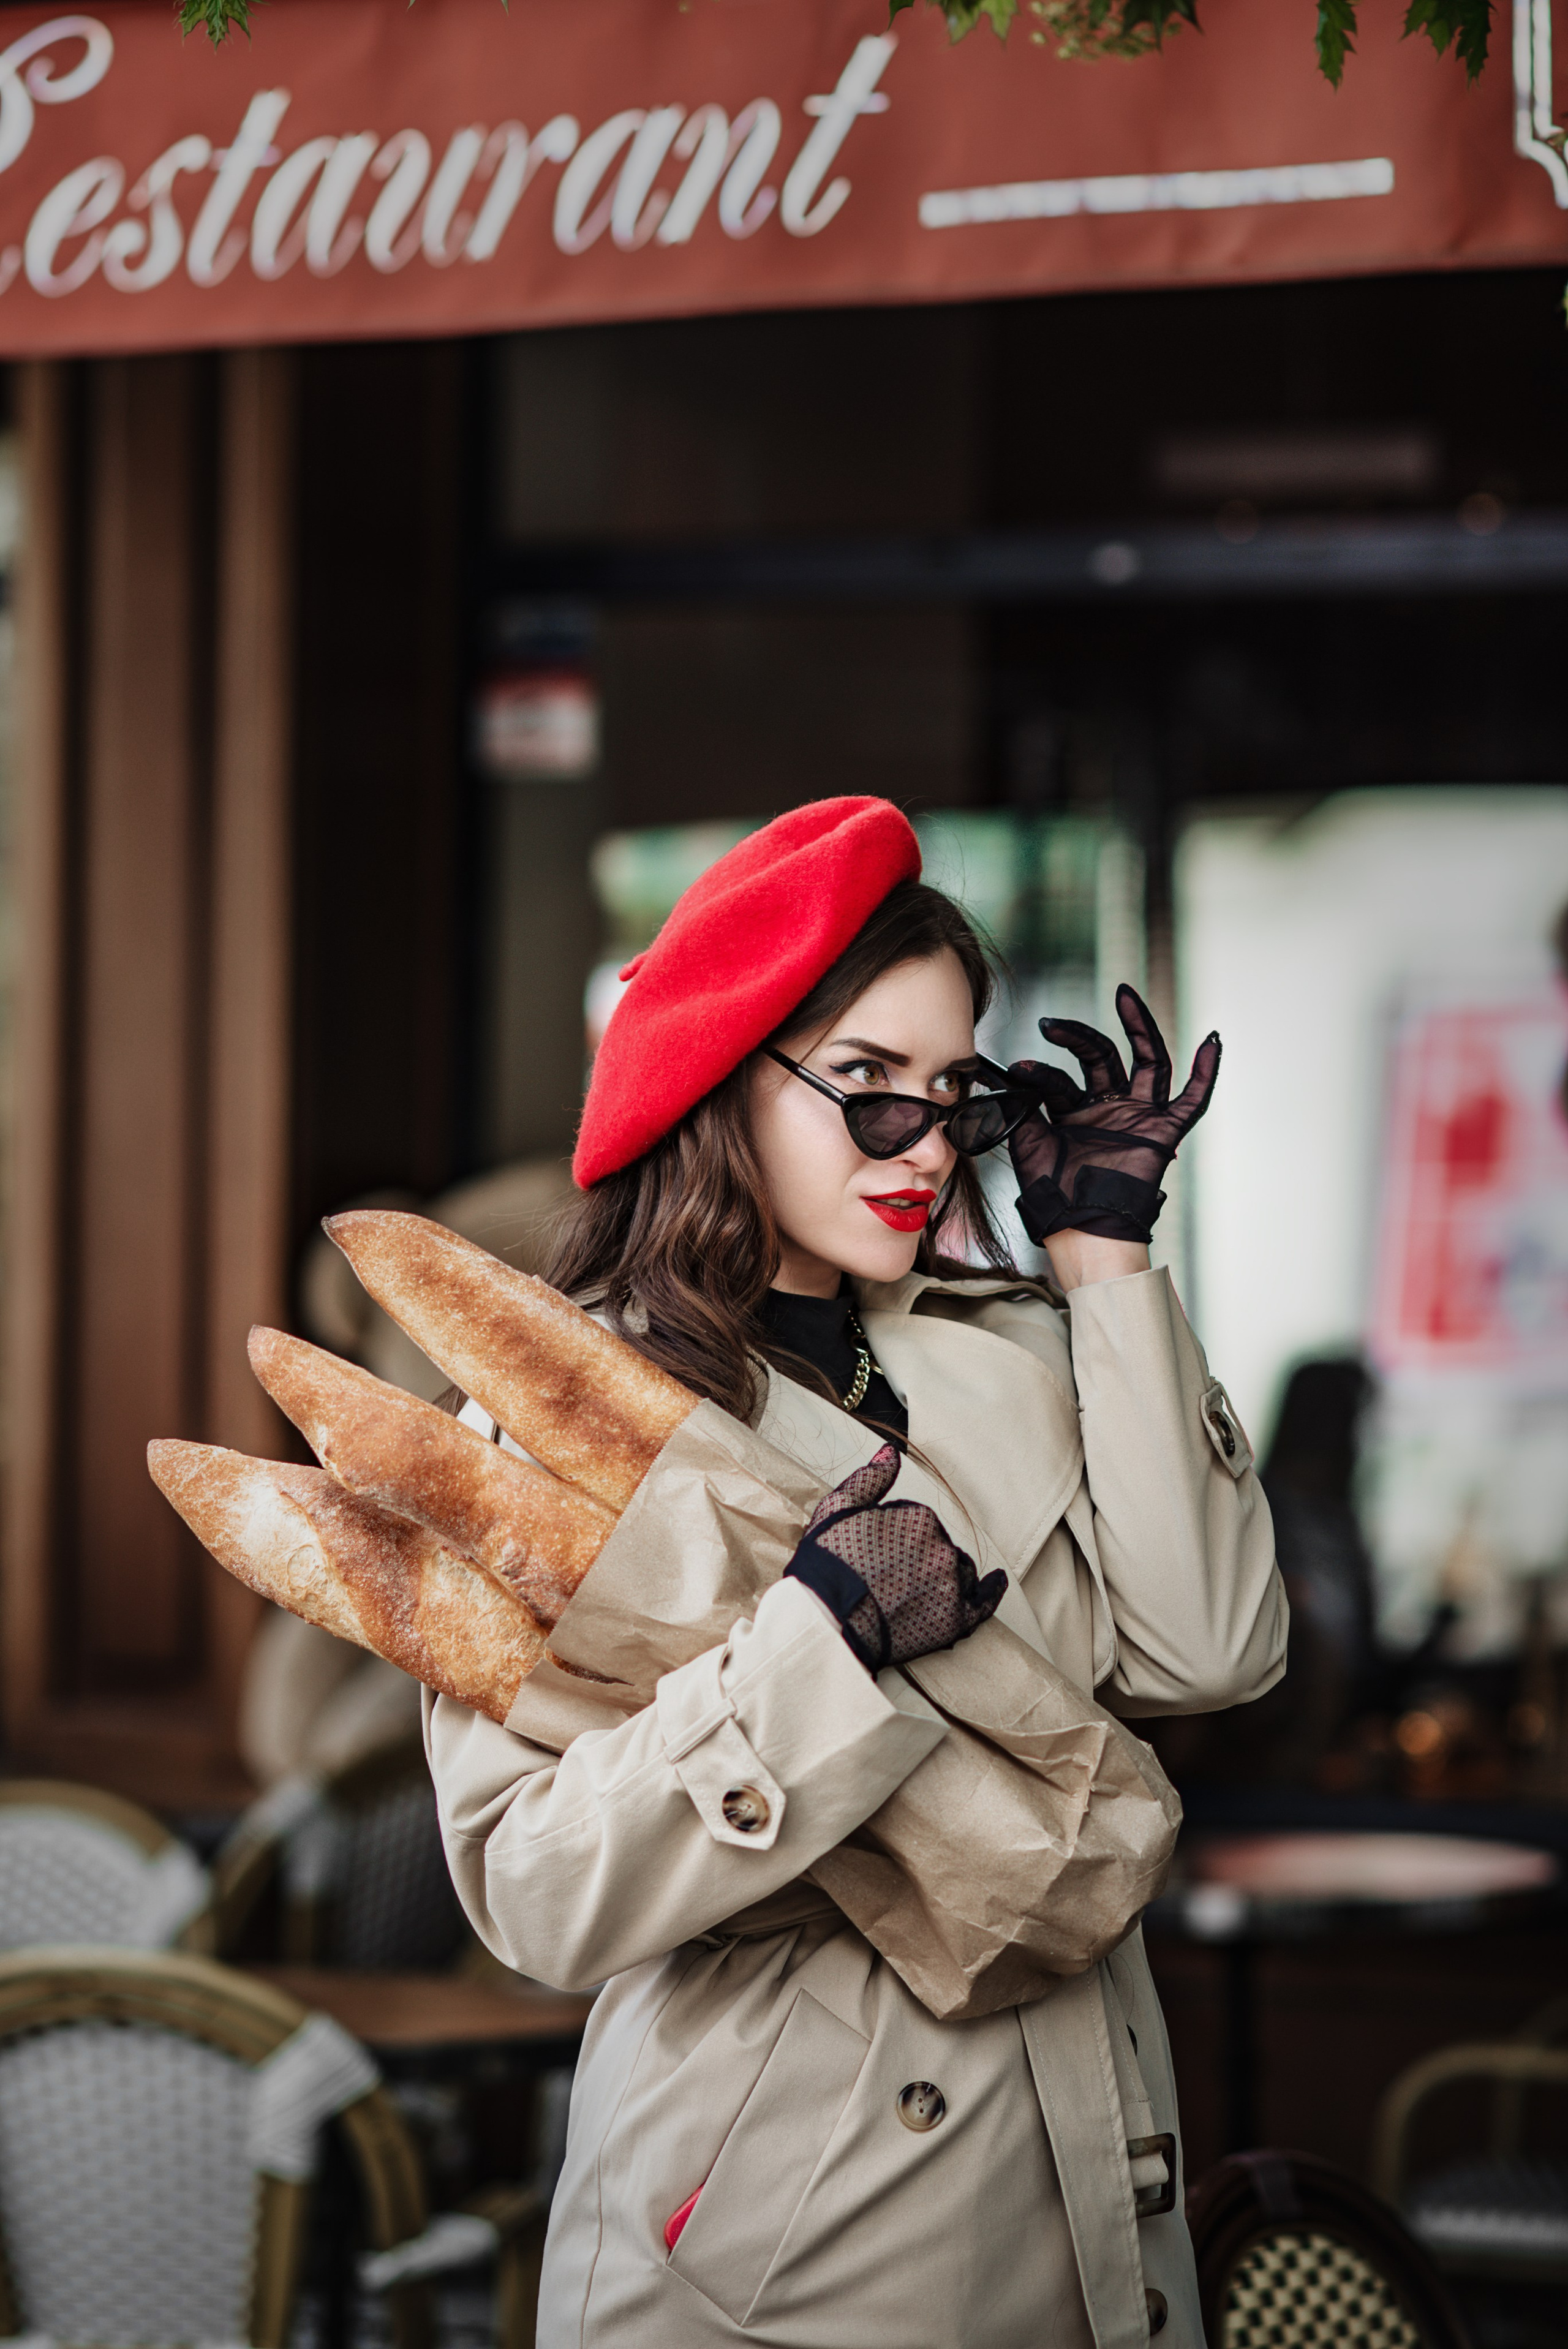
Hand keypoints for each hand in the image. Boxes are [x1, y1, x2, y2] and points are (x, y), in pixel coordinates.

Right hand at [784, 1446, 1006, 1674]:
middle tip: (886, 1577)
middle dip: (918, 1556)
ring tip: (909, 1594)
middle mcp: (942, 1548)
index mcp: (919, 1517)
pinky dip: (991, 1591)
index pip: (918, 1522)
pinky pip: (984, 1603)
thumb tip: (892, 1451)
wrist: (825, 1619)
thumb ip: (872, 1478)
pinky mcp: (954, 1620)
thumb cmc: (827, 1564)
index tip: (876, 1554)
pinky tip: (995, 1582)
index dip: (894, 1538)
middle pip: (939, 1546)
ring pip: (959, 1571)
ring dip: (943, 1576)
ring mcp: (951, 1585)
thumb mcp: (839, 1507)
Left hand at [1006, 984, 1219, 1247]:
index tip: (1014, 1068)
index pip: (1061, 1077)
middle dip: (1080, 1035)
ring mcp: (1138, 1117)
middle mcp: (1110, 1109)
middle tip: (1051, 1022)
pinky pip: (1193, 1100)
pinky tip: (1212, 1041)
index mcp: (1077, 1112)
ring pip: (1149, 1062)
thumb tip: (1001, 1076)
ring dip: (1140, 1027)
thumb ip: (1023, 1105)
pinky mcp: (1163, 1133)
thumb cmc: (1052, 1192)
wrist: (1075, 1225)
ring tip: (1124, 996)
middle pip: (1104, 1056)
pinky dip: (1206, 1072)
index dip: (1038, 1070)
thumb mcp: (1029, 1140)